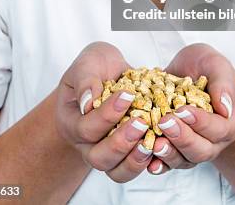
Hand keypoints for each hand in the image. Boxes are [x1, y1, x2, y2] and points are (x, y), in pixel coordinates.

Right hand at [55, 41, 154, 182]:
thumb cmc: (95, 66)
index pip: (86, 129)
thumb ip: (85, 80)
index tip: (127, 95)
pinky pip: (136, 167)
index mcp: (72, 122)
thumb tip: (88, 102)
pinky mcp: (128, 152)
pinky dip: (150, 161)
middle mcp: (88, 144)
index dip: (107, 115)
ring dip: (135, 159)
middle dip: (121, 143)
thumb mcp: (88, 63)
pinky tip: (162, 146)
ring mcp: (108, 151)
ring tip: (151, 143)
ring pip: (118, 172)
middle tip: (141, 123)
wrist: (109, 72)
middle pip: (100, 158)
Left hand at [145, 43, 234, 174]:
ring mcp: (194, 146)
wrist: (191, 71)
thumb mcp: (215, 63)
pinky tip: (148, 162)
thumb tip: (224, 107)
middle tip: (165, 123)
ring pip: (184, 160)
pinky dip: (159, 164)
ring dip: (169, 154)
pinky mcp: (175, 148)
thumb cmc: (206, 65)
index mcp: (229, 121)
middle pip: (201, 150)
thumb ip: (222, 82)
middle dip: (182, 138)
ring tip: (155, 145)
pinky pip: (168, 162)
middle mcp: (213, 140)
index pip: (217, 129)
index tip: (182, 110)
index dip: (200, 122)